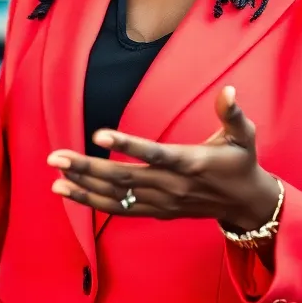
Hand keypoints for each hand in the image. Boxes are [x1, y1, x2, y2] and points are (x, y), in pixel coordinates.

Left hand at [47, 86, 280, 231]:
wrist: (245, 204)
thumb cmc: (242, 162)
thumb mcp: (245, 136)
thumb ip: (233, 113)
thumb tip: (228, 90)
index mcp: (191, 163)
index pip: (154, 154)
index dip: (127, 146)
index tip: (99, 135)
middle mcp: (172, 186)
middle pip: (124, 178)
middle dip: (87, 168)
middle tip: (55, 156)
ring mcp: (162, 202)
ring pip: (117, 197)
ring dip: (84, 187)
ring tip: (56, 176)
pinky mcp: (156, 212)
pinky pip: (120, 210)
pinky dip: (93, 202)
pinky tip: (70, 192)